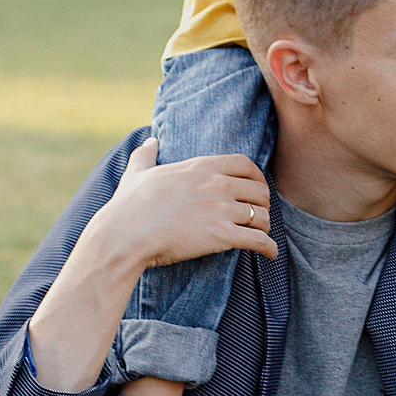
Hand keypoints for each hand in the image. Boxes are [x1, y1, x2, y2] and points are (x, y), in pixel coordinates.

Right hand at [100, 141, 276, 269]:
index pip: (245, 164)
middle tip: (259, 214)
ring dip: (265, 226)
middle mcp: (216, 184)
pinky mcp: (222, 236)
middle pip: (259, 190)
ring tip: (262, 235)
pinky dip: (269, 249)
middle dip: (263, 203)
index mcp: (201, 167)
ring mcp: (221, 209)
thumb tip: (150, 140)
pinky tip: (270, 254)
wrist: (125, 234)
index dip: (257, 177)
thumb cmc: (129, 206)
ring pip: (262, 216)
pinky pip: (258, 240)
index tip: (256, 188)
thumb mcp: (138, 173)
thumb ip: (146, 155)